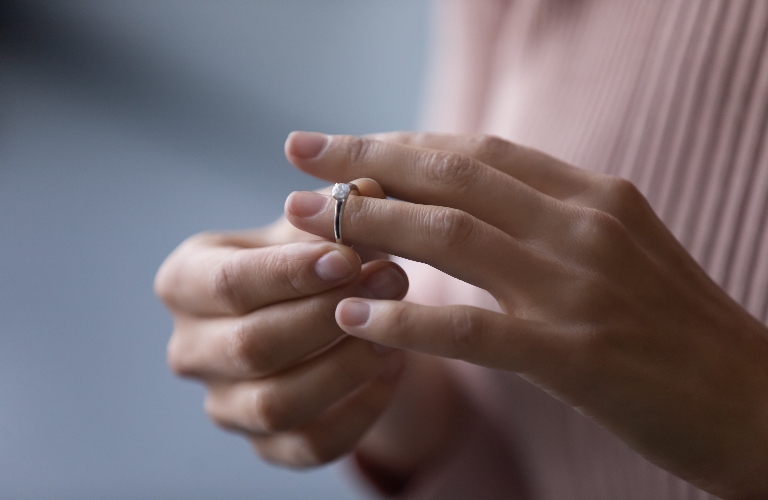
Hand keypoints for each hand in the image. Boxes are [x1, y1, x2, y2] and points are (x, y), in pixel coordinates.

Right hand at [154, 182, 412, 466]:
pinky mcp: (264, 444)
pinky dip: (359, 410)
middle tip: (392, 280)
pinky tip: (393, 367)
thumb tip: (369, 189)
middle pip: (251, 346)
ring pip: (277, 404)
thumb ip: (337, 211)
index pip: (229, 283)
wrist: (311, 314)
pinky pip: (311, 444)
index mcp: (185, 282)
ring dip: (345, 364)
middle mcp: (191, 348)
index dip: (290, 273)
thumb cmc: (305, 261)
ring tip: (396, 328)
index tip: (348, 256)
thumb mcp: (312, 229)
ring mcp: (224, 403)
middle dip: (327, 316)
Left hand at [283, 131, 767, 497]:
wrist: (754, 400)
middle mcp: (582, 225)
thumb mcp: (618, 250)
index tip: (348, 145)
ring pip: (449, 236)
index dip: (404, 143)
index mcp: (593, 196)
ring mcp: (577, 287)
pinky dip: (403, 321)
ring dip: (367, 226)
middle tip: (300, 155)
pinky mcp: (572, 354)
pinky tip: (351, 318)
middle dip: (367, 161)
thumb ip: (548, 221)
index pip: (478, 150)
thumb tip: (467, 206)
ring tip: (305, 223)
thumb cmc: (676, 328)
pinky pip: (468, 328)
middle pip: (452, 175)